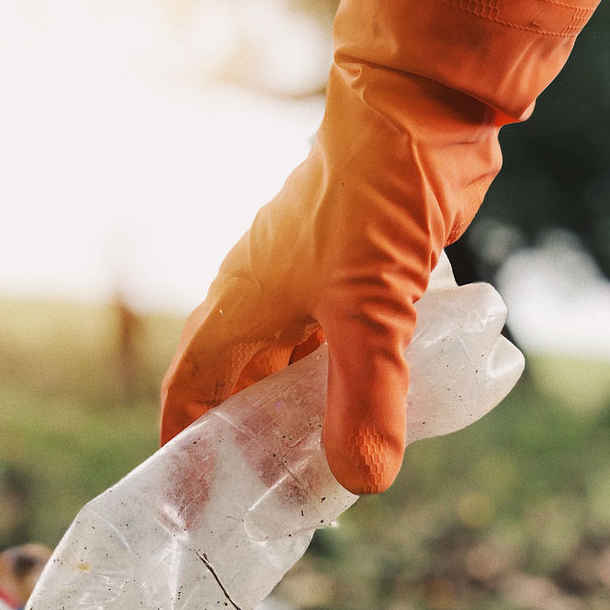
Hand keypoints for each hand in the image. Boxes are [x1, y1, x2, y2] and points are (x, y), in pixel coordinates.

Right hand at [160, 0, 609, 493]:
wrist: (423, 106)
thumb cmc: (371, 193)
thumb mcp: (366, 305)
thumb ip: (365, 394)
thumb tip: (364, 482)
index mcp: (239, 304)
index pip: (192, 388)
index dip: (187, 445)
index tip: (194, 498)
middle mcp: (267, 298)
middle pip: (246, 388)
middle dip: (258, 445)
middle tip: (283, 503)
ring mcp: (315, 284)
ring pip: (300, 368)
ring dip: (313, 415)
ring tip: (338, 469)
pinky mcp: (361, 274)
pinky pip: (347, 344)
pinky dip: (358, 381)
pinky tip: (388, 409)